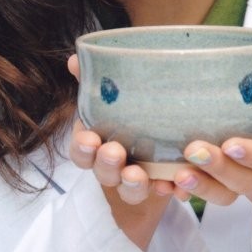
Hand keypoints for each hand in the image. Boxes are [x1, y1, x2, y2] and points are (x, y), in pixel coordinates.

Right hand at [67, 55, 186, 249]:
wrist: (162, 127)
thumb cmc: (128, 108)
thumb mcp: (112, 92)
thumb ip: (93, 77)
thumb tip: (74, 58)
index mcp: (96, 142)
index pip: (81, 152)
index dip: (82, 149)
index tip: (90, 139)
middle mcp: (113, 166)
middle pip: (104, 173)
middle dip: (108, 165)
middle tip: (115, 153)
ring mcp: (137, 180)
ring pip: (131, 190)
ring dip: (134, 184)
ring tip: (141, 175)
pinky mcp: (163, 185)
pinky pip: (166, 193)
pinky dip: (170, 190)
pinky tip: (177, 186)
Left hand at [170, 41, 251, 251]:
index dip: (251, 154)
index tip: (230, 144)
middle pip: (240, 179)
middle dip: (217, 167)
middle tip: (192, 150)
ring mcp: (238, 184)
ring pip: (220, 194)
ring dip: (198, 185)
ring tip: (176, 173)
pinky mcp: (217, 188)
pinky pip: (201, 196)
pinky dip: (181, 193)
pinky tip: (161, 184)